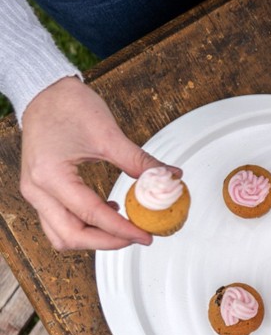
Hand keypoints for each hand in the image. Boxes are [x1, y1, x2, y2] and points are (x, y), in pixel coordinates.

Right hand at [20, 77, 171, 250]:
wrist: (44, 93)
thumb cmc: (68, 106)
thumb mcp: (109, 134)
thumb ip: (140, 161)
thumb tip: (170, 176)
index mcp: (51, 176)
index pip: (91, 214)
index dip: (121, 229)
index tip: (146, 235)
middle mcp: (37, 189)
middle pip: (69, 236)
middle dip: (107, 241)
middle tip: (138, 236)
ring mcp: (35, 192)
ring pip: (61, 234)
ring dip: (93, 237)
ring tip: (125, 227)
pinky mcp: (40, 190)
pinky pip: (59, 220)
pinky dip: (84, 225)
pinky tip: (109, 210)